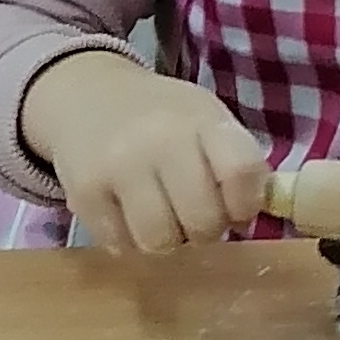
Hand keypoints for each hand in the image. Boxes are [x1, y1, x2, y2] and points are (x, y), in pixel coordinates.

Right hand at [20, 53, 269, 255]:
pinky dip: (130, 239)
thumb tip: (255, 216)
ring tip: (162, 215)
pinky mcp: (84, 193)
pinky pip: (122, 245)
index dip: (245, 205)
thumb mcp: (205, 119)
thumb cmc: (161, 116)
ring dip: (167, 239)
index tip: (236, 208)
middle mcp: (159, 140)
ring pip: (161, 241)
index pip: (241, 173)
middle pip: (203, 221)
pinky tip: (129, 213)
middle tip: (193, 213)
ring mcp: (118, 167)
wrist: (85, 94)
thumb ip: (236, 163)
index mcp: (200, 119)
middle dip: (205, 229)